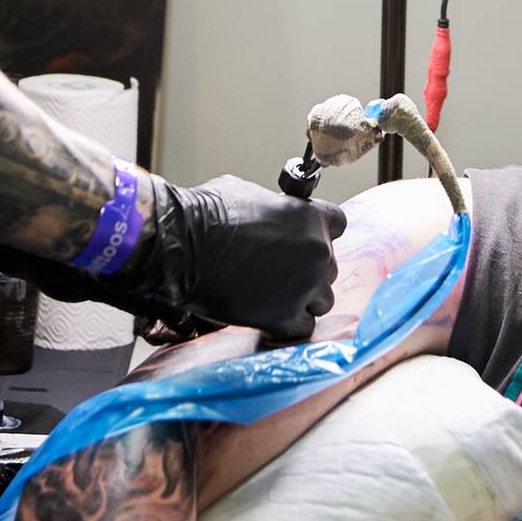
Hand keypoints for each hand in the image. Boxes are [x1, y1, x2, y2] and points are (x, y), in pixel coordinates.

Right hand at [149, 175, 347, 338]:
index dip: (320, 233)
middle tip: (280, 270)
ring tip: (275, 294)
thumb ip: (274, 210)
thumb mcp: (248, 194)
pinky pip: (303, 327)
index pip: (337, 225)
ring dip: (304, 298)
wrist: (184, 246)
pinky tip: (270, 314)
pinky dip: (289, 323)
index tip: (304, 240)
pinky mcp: (284, 317)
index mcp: (311, 218)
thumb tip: (270, 215)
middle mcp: (316, 252)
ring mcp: (304, 287)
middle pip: (329, 266)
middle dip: (309, 268)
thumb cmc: (208, 214)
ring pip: (322, 300)